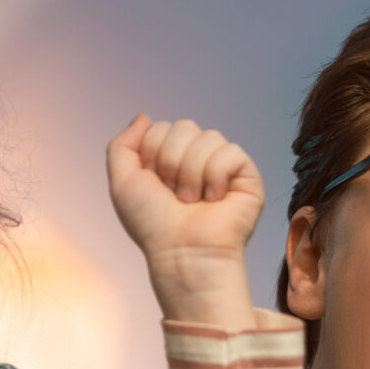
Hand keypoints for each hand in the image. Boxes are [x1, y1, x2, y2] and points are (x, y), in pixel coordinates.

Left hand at [107, 113, 262, 330]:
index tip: (155, 185)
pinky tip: (216, 199)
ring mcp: (223, 166)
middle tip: (175, 195)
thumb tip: (144, 116)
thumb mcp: (122, 181)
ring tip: (194, 201)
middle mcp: (197, 159)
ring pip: (208, 137)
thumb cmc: (154, 225)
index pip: (162, 127)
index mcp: (170, 157)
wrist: (182, 252)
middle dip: (172, 161)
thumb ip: (122, 144)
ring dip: (193, 173)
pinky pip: (231, 152)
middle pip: (185, 126)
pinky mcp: (247, 176)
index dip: (153, 154)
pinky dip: (216, 176)